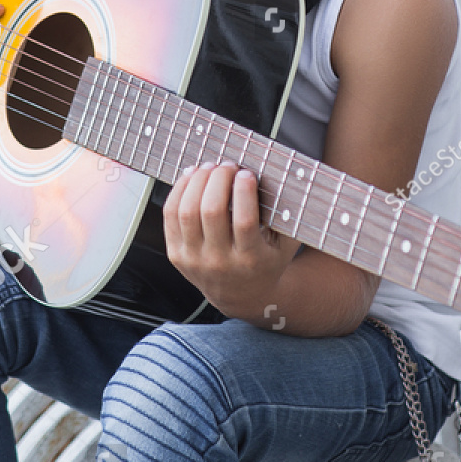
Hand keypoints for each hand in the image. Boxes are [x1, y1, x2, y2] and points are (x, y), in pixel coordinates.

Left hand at [163, 162, 300, 321]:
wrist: (243, 295)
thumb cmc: (267, 260)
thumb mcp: (286, 243)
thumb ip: (289, 215)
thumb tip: (288, 178)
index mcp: (251, 259)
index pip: (244, 222)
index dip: (244, 192)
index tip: (247, 173)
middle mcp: (220, 262)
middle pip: (211, 211)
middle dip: (219, 179)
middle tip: (228, 166)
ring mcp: (194, 259)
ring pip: (186, 211)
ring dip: (197, 181)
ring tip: (210, 168)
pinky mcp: (176, 255)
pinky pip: (170, 216)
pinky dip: (179, 190)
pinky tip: (191, 177)